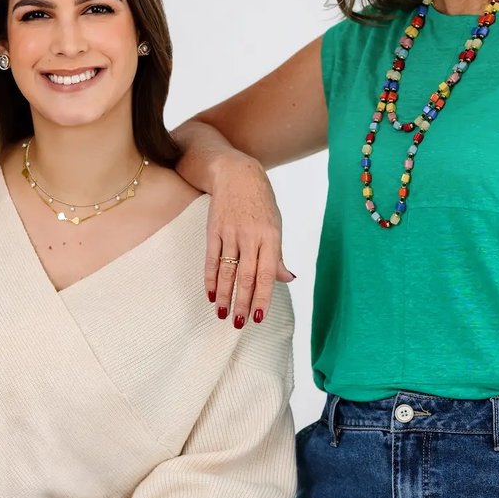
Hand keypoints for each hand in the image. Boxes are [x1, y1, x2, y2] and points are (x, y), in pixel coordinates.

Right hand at [204, 156, 293, 328]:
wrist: (237, 174)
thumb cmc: (261, 203)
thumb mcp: (276, 226)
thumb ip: (277, 255)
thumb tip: (287, 279)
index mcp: (270, 237)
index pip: (267, 274)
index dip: (262, 297)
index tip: (258, 317)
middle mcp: (250, 236)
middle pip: (245, 276)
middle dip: (242, 302)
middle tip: (238, 324)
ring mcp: (230, 233)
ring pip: (227, 271)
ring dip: (225, 295)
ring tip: (223, 314)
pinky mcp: (213, 230)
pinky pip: (211, 259)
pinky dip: (211, 278)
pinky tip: (211, 295)